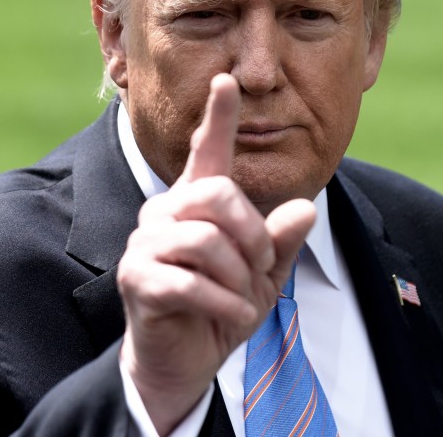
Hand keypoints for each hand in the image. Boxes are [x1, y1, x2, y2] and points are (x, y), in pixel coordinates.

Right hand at [117, 73, 315, 434]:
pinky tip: (235, 318)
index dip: (218, 117)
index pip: (206, 152)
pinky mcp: (137, 278)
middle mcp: (165, 212)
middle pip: (218, 195)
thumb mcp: (263, 276)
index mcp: (196, 203)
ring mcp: (146, 243)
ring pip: (206, 240)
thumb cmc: (220, 308)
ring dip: (240, 276)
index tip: (227, 80)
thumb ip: (280, 242)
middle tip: (260, 269)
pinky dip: (225, 305)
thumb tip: (304, 209)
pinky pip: (191, 282)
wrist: (183, 362)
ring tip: (244, 299)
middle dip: (252, 236)